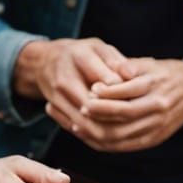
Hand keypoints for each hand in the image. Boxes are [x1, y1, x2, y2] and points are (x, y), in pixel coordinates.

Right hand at [13, 37, 139, 134]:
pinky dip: (93, 134)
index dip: (123, 94)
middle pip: (93, 108)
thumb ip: (115, 60)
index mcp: (80, 58)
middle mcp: (65, 79)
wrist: (44, 62)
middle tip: (136, 119)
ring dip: (106, 130)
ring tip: (127, 130)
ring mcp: (57, 96)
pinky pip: (75, 128)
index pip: (105, 82)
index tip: (138, 97)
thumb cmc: (80, 53)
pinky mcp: (55, 109)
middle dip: (116, 117)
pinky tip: (111, 135)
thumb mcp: (98, 47)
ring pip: (84, 124)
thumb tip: (132, 75)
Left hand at [75, 58, 182, 152]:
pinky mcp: (155, 139)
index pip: (127, 92)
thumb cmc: (164, 74)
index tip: (90, 89)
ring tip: (80, 125)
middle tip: (82, 108)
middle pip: (124, 115)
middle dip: (100, 113)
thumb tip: (110, 72)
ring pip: (124, 134)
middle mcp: (158, 107)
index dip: (106, 93)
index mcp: (155, 85)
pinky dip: (108, 144)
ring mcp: (157, 126)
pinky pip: (128, 146)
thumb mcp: (149, 63)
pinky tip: (92, 138)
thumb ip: (128, 66)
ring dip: (99, 131)